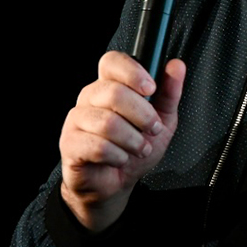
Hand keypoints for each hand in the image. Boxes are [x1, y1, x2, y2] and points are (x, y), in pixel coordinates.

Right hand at [59, 51, 184, 232]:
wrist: (115, 184)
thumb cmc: (134, 149)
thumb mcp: (162, 121)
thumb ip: (169, 94)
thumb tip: (177, 66)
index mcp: (110, 86)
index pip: (112, 61)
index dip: (132, 72)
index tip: (151, 89)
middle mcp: (90, 98)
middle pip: (114, 92)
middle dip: (142, 115)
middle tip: (152, 129)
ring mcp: (77, 120)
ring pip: (107, 122)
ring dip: (132, 140)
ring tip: (139, 148)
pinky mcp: (70, 144)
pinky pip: (96, 146)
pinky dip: (117, 155)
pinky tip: (120, 158)